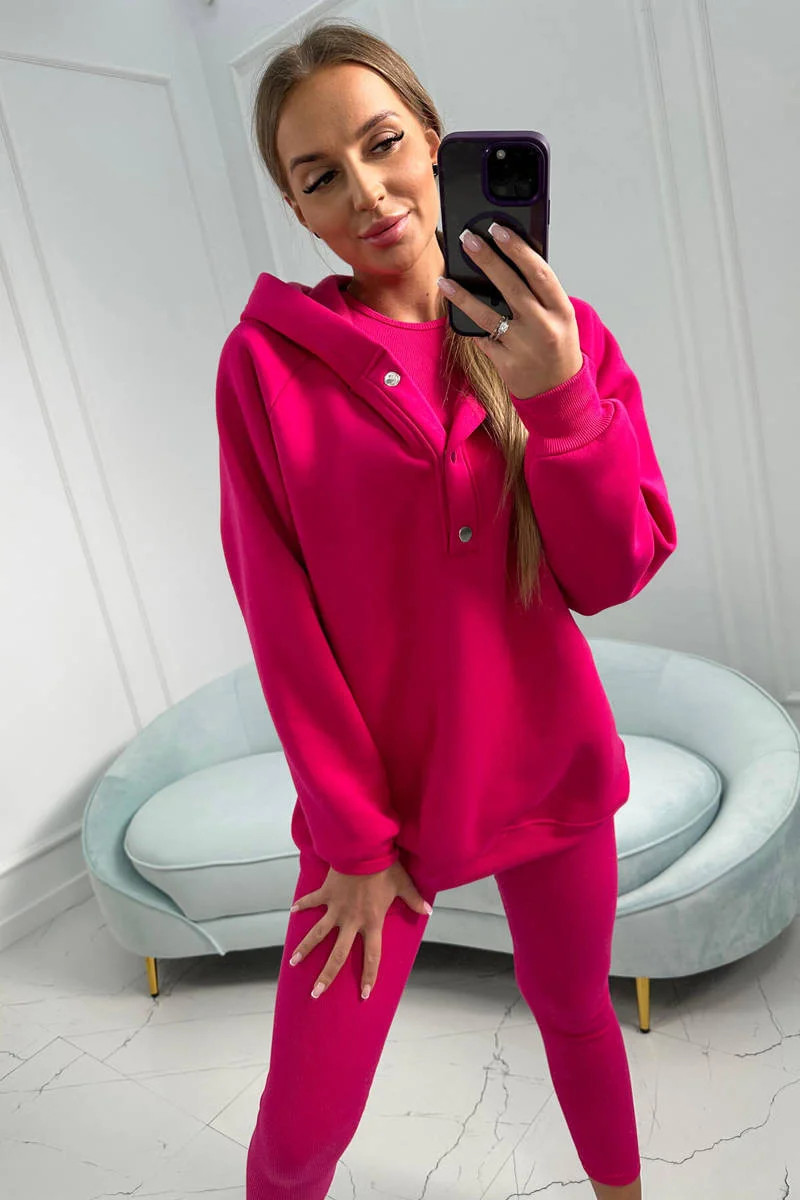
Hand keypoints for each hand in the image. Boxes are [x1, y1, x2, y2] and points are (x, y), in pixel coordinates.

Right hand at [287, 860, 431, 1000]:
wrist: (364, 850)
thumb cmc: (385, 868)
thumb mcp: (403, 884)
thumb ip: (414, 900)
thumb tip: (428, 911)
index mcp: (372, 922)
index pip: (372, 956)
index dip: (369, 976)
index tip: (364, 994)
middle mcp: (352, 921)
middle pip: (337, 954)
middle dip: (326, 976)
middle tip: (316, 993)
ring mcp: (336, 908)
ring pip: (318, 934)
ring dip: (305, 948)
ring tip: (293, 962)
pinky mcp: (326, 894)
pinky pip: (312, 902)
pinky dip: (302, 906)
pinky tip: (292, 912)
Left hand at [437, 223, 583, 399]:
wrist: (558, 392)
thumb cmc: (557, 347)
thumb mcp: (561, 317)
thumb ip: (541, 294)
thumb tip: (509, 260)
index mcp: (561, 310)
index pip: (539, 272)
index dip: (517, 249)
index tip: (498, 230)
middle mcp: (544, 327)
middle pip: (511, 286)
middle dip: (487, 259)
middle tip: (468, 240)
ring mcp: (524, 347)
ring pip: (487, 315)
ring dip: (463, 295)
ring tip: (445, 280)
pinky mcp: (506, 364)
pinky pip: (483, 339)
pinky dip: (473, 327)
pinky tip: (461, 315)